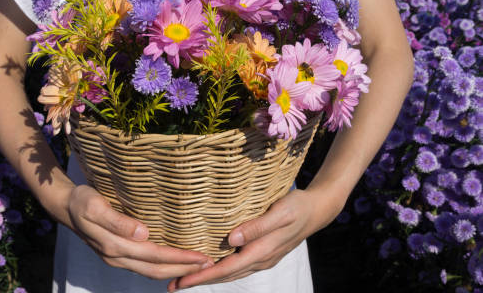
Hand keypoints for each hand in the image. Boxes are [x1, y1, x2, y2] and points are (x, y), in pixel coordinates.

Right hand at [65, 184, 213, 279]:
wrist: (64, 205)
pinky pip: (144, 265)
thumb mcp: (96, 206)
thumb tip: (144, 234)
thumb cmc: (82, 201)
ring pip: (150, 271)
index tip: (202, 257)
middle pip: (156, 270)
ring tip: (196, 266)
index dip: (180, 259)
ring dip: (175, 270)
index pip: (155, 256)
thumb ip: (118, 222)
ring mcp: (116, 258)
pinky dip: (162, 266)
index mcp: (115, 246)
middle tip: (209, 265)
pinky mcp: (116, 253)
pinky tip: (173, 260)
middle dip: (184, 269)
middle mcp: (117, 256)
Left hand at [167, 189, 343, 290]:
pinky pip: (237, 266)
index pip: (226, 268)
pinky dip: (221, 269)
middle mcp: (260, 259)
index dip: (202, 276)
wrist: (317, 210)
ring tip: (185, 278)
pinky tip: (210, 265)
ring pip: (230, 273)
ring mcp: (262, 258)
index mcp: (262, 251)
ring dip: (208, 277)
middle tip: (173, 284)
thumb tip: (231, 240)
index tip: (181, 281)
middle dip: (198, 281)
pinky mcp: (263, 252)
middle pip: (225, 275)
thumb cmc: (297, 206)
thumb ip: (256, 227)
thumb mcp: (279, 212)